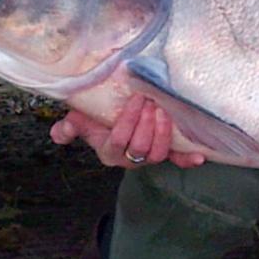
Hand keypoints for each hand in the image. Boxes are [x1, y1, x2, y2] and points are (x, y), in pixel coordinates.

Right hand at [47, 97, 200, 168]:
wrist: (112, 120)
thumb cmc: (97, 118)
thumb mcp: (80, 119)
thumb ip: (69, 128)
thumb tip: (58, 134)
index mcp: (109, 152)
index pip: (118, 140)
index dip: (128, 122)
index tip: (137, 99)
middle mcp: (129, 158)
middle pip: (140, 148)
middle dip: (147, 125)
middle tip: (151, 102)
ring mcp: (148, 156)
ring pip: (157, 153)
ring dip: (163, 134)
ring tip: (164, 112)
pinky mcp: (165, 153)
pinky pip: (177, 159)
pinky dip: (187, 159)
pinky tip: (199, 157)